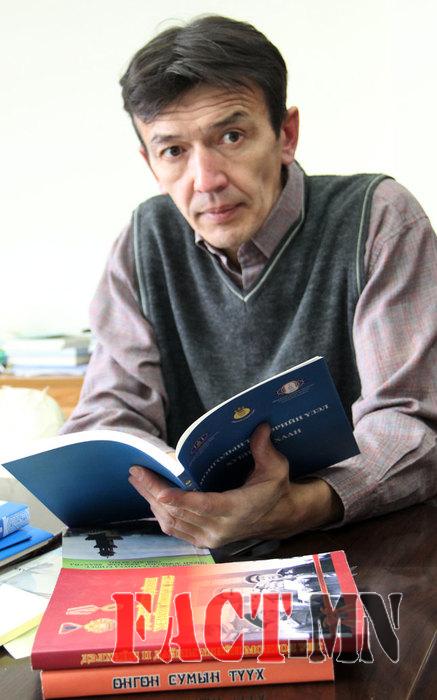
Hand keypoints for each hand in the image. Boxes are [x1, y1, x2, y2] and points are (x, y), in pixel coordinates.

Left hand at [128, 424, 342, 547]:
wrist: (280, 516)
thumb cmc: (275, 488)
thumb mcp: (276, 467)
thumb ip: (264, 449)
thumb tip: (260, 426)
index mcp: (236, 509)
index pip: (201, 505)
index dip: (176, 498)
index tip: (156, 488)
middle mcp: (220, 528)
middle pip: (178, 512)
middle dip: (153, 491)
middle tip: (135, 472)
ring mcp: (210, 537)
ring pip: (172, 522)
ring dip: (151, 502)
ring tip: (137, 481)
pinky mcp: (204, 541)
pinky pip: (176, 530)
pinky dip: (160, 514)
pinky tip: (150, 498)